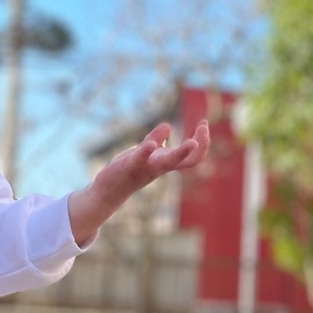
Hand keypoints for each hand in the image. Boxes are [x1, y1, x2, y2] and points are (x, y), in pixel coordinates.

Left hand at [67, 119, 209, 246]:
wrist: (108, 189)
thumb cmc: (127, 171)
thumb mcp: (143, 152)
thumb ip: (155, 138)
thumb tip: (167, 126)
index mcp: (166, 162)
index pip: (193, 156)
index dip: (202, 140)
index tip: (204, 123)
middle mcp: (160, 167)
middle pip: (188, 161)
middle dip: (201, 145)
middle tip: (204, 127)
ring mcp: (147, 167)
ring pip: (169, 163)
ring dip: (181, 153)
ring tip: (192, 143)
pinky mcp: (130, 166)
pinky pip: (141, 159)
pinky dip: (146, 152)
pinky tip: (151, 145)